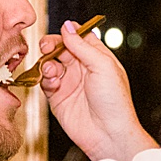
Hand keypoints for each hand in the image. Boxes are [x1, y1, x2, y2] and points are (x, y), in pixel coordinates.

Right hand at [39, 20, 156, 160]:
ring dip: (47, 63)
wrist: (108, 134)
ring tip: (52, 70)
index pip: (79, 38)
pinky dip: (45, 79)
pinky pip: (45, 82)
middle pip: (60, 49)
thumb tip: (68, 27)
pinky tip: (53, 82)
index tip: (62, 32)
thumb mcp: (102, 66)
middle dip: (51, 46)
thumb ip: (82, 46)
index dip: (69, 33)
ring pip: (50, 64)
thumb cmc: (115, 102)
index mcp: (97, 58)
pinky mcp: (58, 98)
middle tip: (47, 47)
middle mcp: (82, 69)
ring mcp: (69, 83)